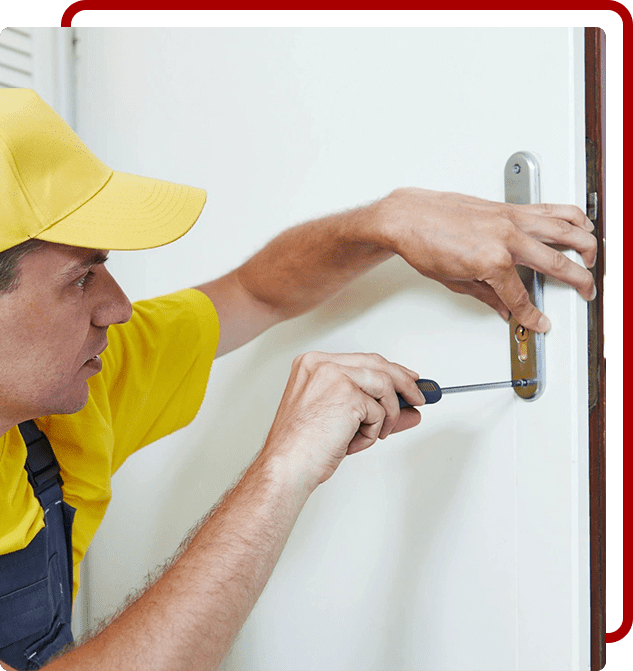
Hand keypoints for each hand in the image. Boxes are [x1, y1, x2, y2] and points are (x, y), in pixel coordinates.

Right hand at [263, 352, 424, 489]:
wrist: (287, 466)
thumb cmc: (303, 447)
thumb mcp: (342, 421)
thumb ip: (374, 409)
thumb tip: (409, 409)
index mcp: (312, 365)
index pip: (362, 360)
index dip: (389, 371)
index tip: (407, 379)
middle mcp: (321, 364)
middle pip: (378, 364)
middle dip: (404, 383)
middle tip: (418, 398)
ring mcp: (333, 375)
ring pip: (384, 385)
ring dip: (388, 415)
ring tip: (374, 434)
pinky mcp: (346, 393)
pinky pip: (378, 411)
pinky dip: (372, 431)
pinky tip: (352, 441)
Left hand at [378, 188, 597, 331]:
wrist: (407, 217)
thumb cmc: (423, 244)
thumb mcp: (454, 282)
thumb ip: (487, 296)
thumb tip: (505, 309)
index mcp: (492, 262)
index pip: (521, 296)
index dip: (532, 315)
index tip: (539, 323)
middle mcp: (506, 237)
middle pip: (556, 263)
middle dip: (577, 282)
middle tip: (585, 292)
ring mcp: (509, 218)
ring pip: (564, 227)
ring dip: (585, 243)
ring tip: (592, 257)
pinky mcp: (506, 207)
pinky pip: (549, 208)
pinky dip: (569, 215)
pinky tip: (577, 224)